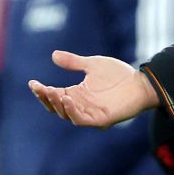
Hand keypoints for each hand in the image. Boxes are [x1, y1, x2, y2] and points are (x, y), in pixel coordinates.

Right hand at [28, 50, 159, 127]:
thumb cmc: (119, 74)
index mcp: (77, 94)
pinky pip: (83, 119)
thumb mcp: (93, 65)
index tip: (32, 83)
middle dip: (48, 98)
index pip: (54, 95)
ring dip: (58, 105)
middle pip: (57, 107)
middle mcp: (81, 105)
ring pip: (67, 114)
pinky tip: (68, 100)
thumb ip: (74, 62)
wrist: (141, 82)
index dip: (42, 91)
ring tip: (53, 92)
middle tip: (42, 88)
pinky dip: (73, 112)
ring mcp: (90, 113)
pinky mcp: (101, 119)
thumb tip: (54, 55)